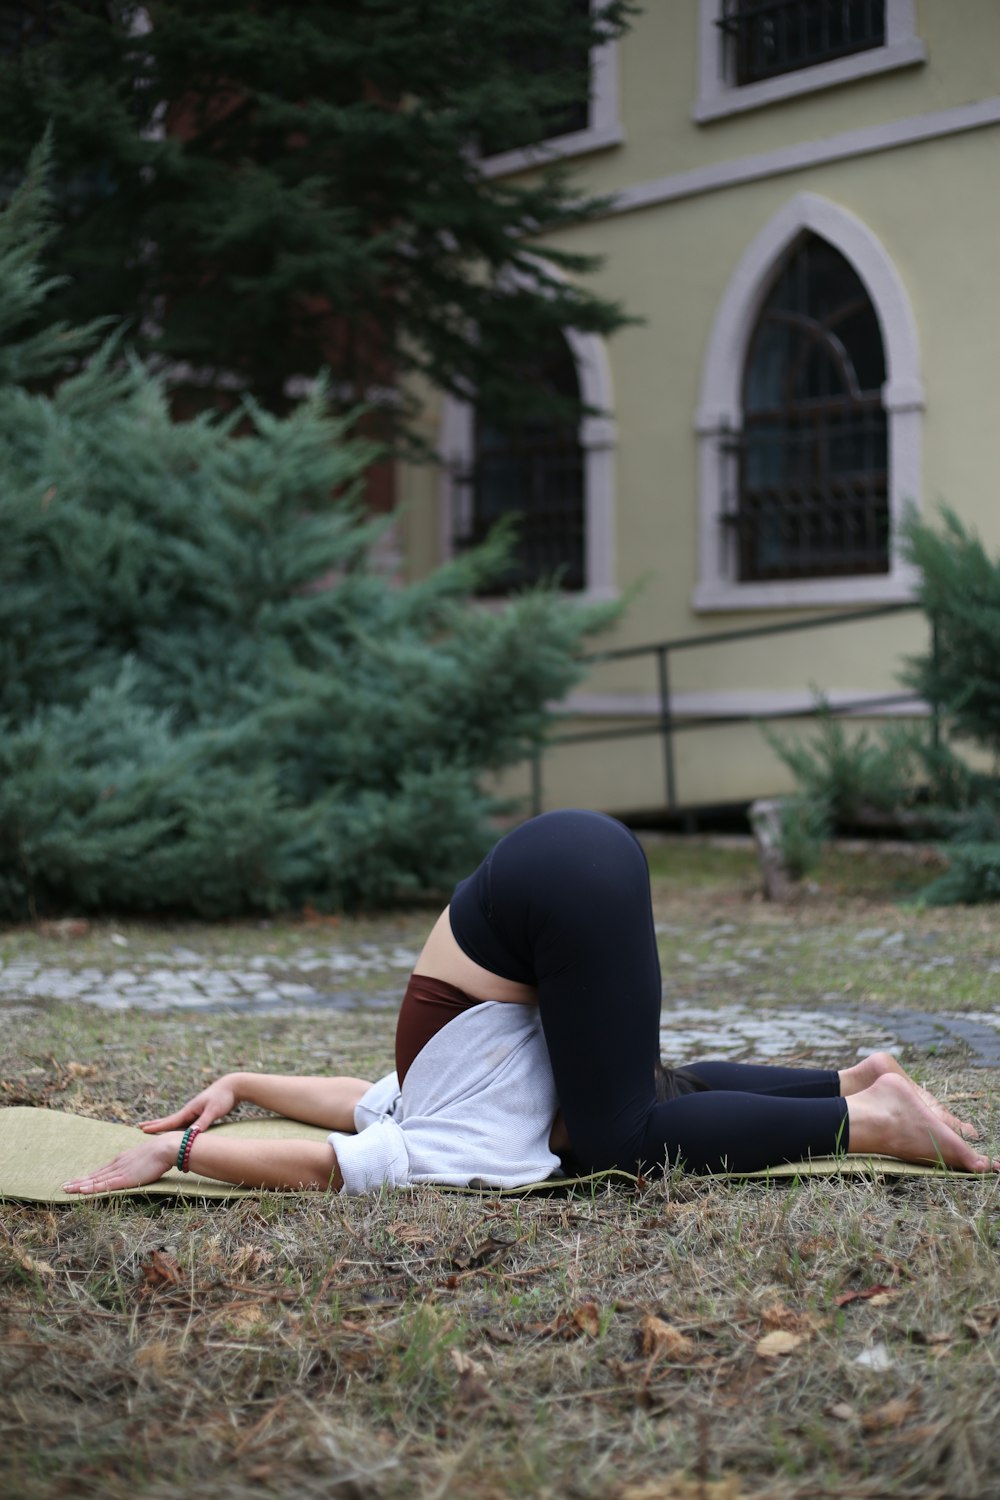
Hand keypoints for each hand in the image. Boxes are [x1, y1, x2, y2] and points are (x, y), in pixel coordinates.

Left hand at [63, 1134, 179, 1194]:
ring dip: (79, 1185)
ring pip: (94, 1180)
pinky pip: (103, 1185)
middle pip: (94, 1175)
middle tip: (64, 1186)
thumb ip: (139, 1163)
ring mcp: (119, 1171)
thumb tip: (139, 1167)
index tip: (77, 1180)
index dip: (88, 1176)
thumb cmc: (160, 1152)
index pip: (101, 1171)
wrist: (166, 1148)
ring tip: (66, 1189)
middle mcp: (117, 1164)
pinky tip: (81, 1190)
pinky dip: (91, 1188)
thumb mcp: (145, 1157)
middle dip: (78, 1181)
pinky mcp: (124, 1178)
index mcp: (122, 1160)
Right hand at [141, 1075, 240, 1134]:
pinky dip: (178, 1127)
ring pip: (177, 1122)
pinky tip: (178, 1130)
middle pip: (169, 1120)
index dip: (156, 1126)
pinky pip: (186, 1123)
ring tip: (154, 1128)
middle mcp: (190, 1110)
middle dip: (155, 1124)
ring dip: (165, 1126)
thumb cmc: (223, 1098)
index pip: (170, 1121)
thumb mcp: (213, 1111)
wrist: (233, 1086)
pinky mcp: (201, 1114)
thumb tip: (190, 1135)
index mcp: (190, 1109)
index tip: (142, 1129)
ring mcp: (195, 1112)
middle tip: (139, 1127)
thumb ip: (202, 1122)